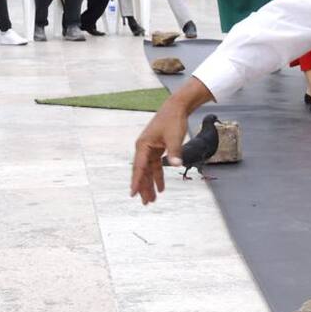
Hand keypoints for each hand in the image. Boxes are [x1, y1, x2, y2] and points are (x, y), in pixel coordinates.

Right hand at [130, 81, 212, 203]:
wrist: (176, 108)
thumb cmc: (173, 121)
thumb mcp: (175, 137)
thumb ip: (175, 152)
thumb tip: (176, 165)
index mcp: (143, 146)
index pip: (139, 167)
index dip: (137, 181)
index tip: (133, 193)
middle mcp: (143, 148)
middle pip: (142, 172)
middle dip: (143, 187)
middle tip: (145, 203)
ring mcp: (150, 149)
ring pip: (149, 171)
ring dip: (150, 184)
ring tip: (152, 199)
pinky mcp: (157, 149)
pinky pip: (156, 166)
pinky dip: (158, 176)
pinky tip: (161, 187)